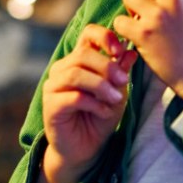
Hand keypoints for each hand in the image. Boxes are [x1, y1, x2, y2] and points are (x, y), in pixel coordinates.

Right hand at [36, 25, 136, 182]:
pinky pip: (73, 97)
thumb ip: (121, 71)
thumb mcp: (118, 91)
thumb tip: (131, 51)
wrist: (86, 148)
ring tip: (116, 98)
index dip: (105, 36)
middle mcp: (62, 68)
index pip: (88, 34)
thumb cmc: (101, 115)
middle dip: (107, 67)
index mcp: (79, 59)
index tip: (120, 50)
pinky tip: (104, 112)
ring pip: (76, 74)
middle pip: (83, 54)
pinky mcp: (51, 106)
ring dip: (101, 85)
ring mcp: (53, 86)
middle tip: (124, 81)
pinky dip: (94, 103)